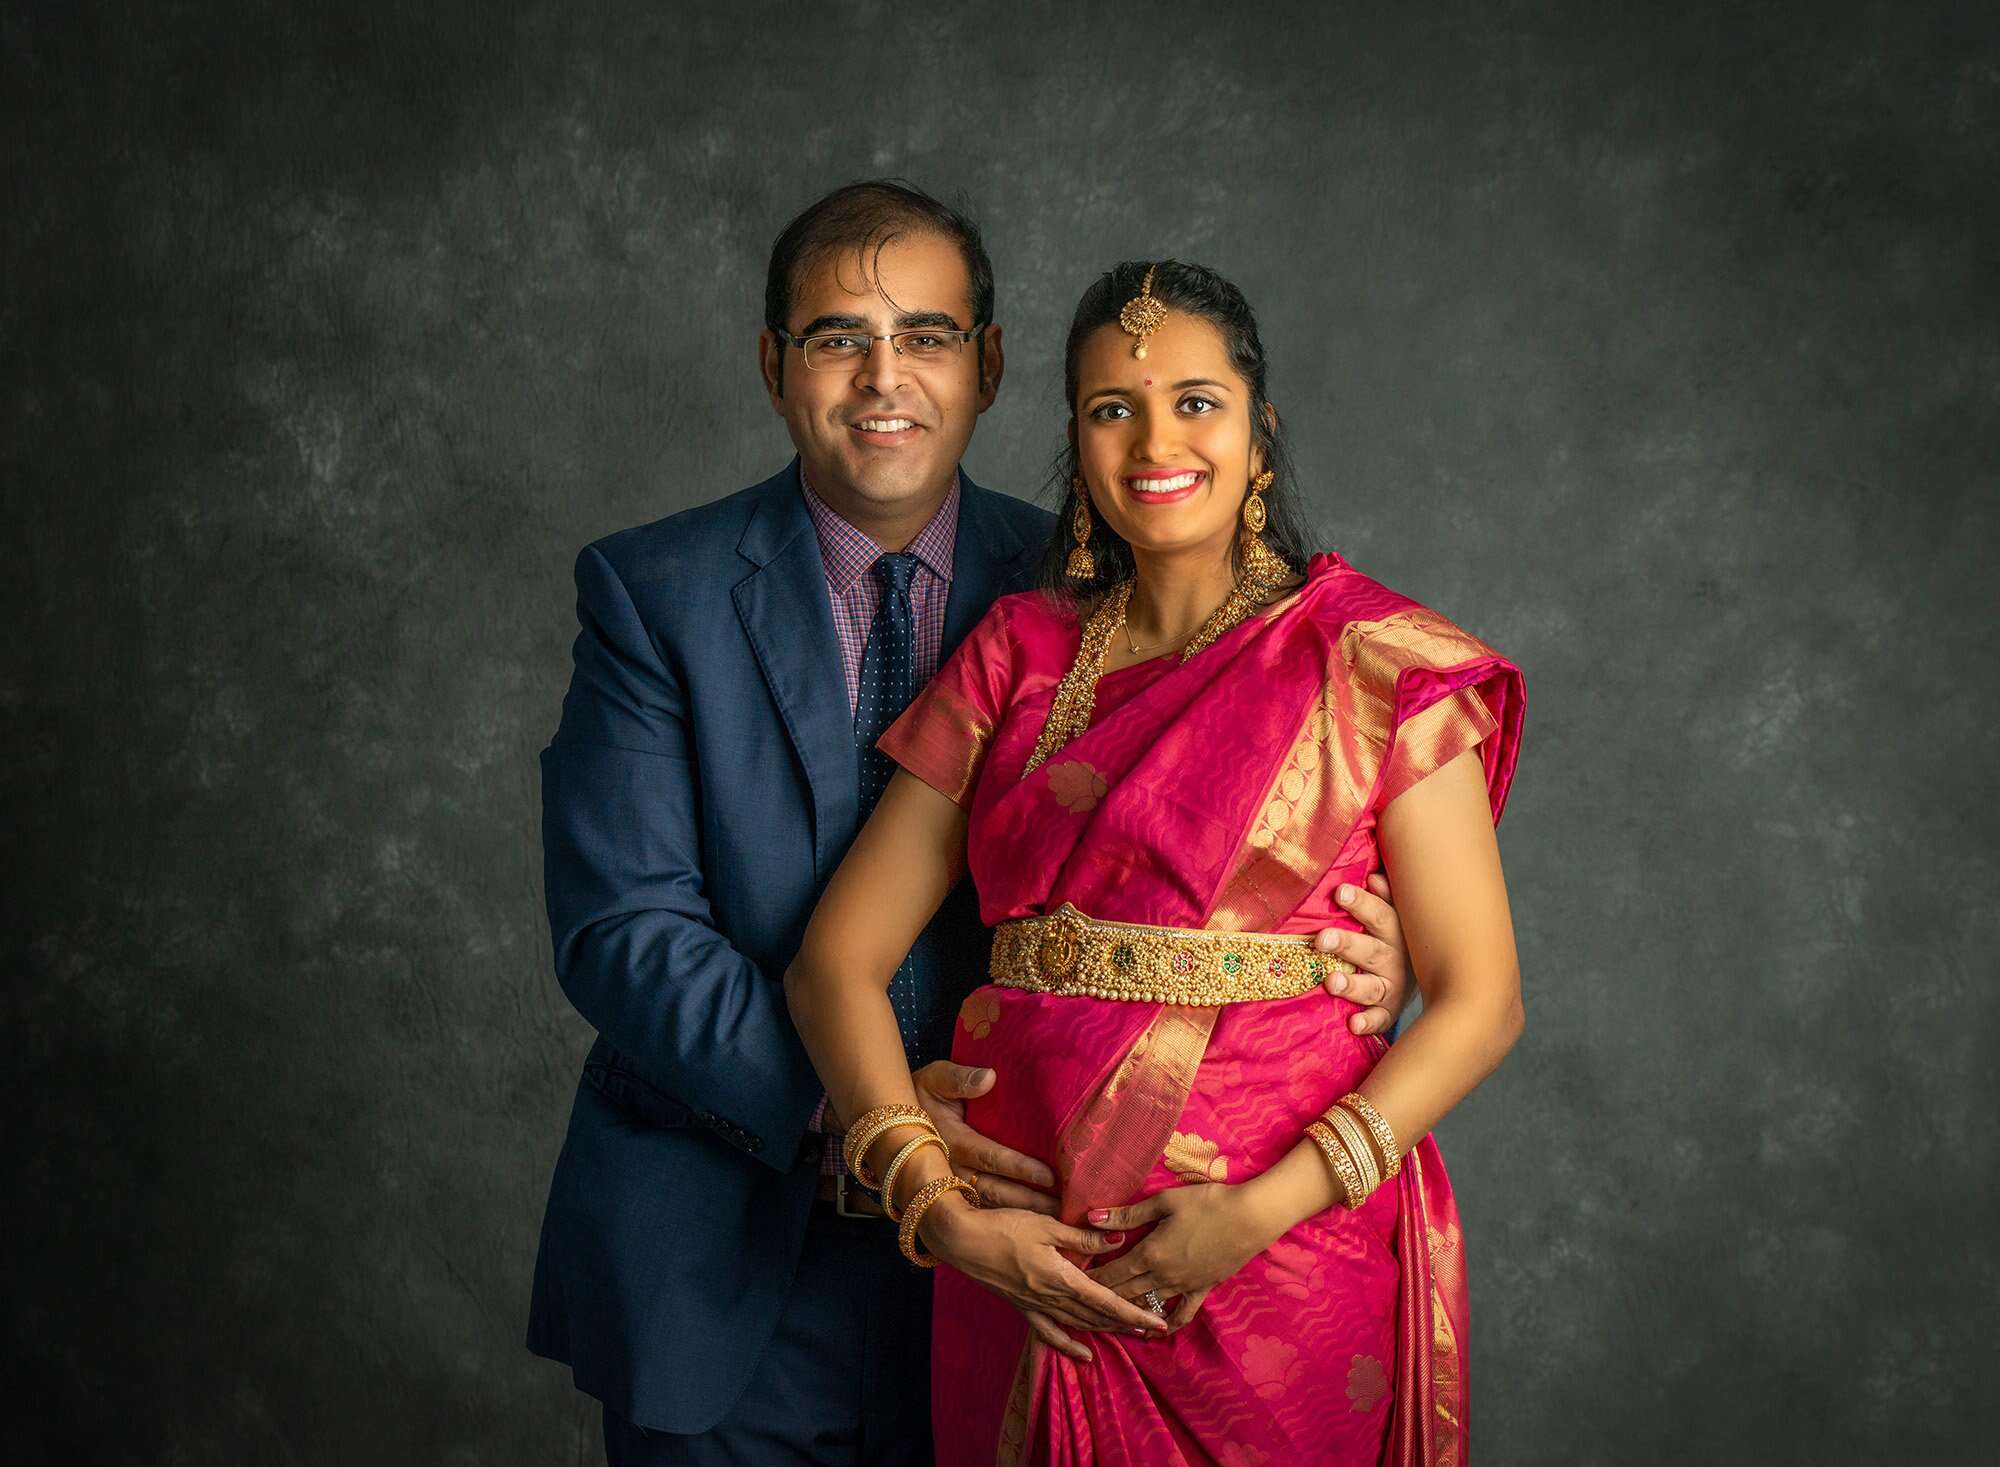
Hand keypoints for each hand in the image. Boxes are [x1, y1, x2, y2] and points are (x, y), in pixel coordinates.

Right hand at [912, 1061, 1059, 1213]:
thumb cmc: (922, 1095)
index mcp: (953, 1140)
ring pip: (990, 1207)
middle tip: (1063, 1210)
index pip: (990, 1157)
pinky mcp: (953, 1196)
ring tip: (1055, 1222)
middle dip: (1029, 1203)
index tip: (1049, 1176)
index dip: (1020, 1168)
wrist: (891, 1123)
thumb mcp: (935, 1079)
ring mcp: (951, 1187)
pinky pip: (982, 1213)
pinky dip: (1007, 1222)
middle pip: (996, 1192)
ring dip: (1022, 1216)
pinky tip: (1030, 1228)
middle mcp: (952, 1170)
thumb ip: (959, 1079)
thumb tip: (989, 1077)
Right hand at [921, 1198, 1169, 1361]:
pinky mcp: (1022, 1307)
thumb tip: (1118, 1240)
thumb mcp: (1046, 1224)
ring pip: (1078, 1325)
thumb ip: (1082, 1236)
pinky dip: (1068, 1345)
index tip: (1158, 1322)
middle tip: (1154, 1328)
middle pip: (1096, 1317)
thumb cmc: (1003, 1226)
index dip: (1134, 1313)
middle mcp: (1051, 1297)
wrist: (962, 1240)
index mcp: (1061, 1276)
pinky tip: (1083, 1355)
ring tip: (1130, 1335)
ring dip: (1105, 1331)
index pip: (1106, 1301)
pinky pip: (1049, 1332)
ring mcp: (1035, 1305)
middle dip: (1126, 1324)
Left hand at [1083, 1185, 1277, 1332]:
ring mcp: (1184, 1286)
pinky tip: (1154, 1333)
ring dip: (1126, 1313)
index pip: (1111, 1273)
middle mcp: (1164, 1276)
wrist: (1251, 1217)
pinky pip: (1182, 1313)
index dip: (1090, 1280)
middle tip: (1079, 1305)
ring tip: (1105, 1320)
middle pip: (1124, 1292)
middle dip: (1100, 1298)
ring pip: (1147, 1306)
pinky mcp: (1202, 1289)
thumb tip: (1092, 1217)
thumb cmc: (1207, 1203)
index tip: (1070, 1284)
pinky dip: (1166, 1325)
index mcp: (1150, 1254)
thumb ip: (1128, 1215)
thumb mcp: (1164, 1202)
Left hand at [1314, 873, 1412, 1035]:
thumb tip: (1373, 877)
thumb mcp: (1394, 912)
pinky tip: (1354, 1025)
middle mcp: (1394, 959)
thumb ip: (1384, 895)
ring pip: (1372, 987)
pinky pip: (1380, 1020)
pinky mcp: (1388, 1011)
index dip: (1361, 903)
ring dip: (1352, 985)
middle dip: (1346, 944)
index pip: (1379, 914)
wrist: (1432, 975)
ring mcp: (1391, 987)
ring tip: (1331, 981)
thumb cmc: (1395, 935)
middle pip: (1370, 951)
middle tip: (1322, 939)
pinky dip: (1369, 1023)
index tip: (1339, 892)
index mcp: (1395, 931)